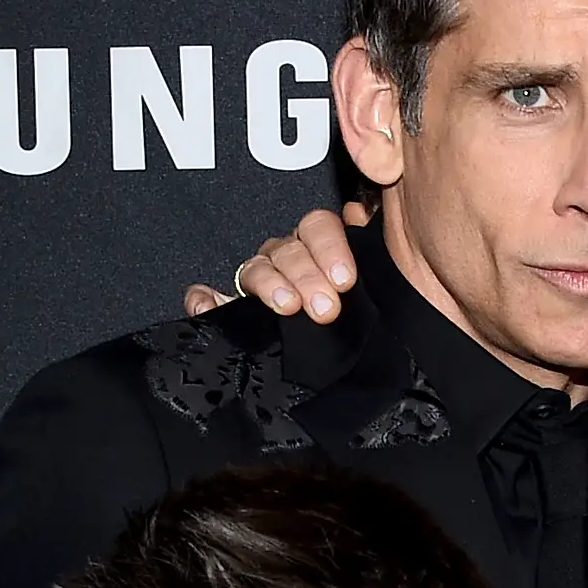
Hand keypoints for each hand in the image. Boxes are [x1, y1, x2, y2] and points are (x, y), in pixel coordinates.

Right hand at [179, 201, 371, 320]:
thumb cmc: (377, 324)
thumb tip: (357, 211)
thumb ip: (376, 244)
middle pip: (288, 250)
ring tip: (286, 306)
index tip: (345, 279)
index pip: (318, 227)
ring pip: (255, 269)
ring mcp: (263, 288)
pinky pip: (210, 301)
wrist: (371, 375)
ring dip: (267, 283)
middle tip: (325, 307)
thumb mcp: (384, 280)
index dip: (329, 246)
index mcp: (326, 251)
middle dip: (306, 276)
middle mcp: (293, 264)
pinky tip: (205, 302)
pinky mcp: (236, 316)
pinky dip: (204, 300)